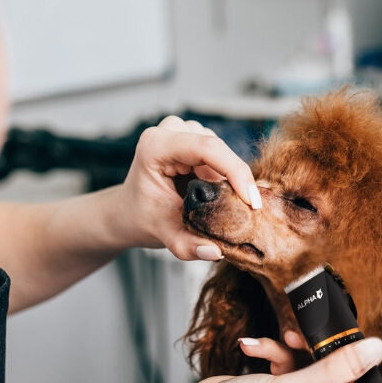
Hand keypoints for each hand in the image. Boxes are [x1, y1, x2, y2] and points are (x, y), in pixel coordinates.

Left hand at [114, 116, 260, 260]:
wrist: (130, 212)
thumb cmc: (143, 217)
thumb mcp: (164, 234)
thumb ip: (187, 245)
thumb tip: (215, 252)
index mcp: (155, 145)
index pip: (207, 149)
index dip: (235, 172)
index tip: (251, 203)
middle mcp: (170, 130)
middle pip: (219, 150)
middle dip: (236, 181)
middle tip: (246, 212)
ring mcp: (184, 131)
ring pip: (223, 153)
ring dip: (230, 180)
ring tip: (224, 206)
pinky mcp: (194, 138)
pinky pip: (221, 156)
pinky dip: (226, 177)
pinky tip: (219, 195)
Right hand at [185, 334, 381, 382]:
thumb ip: (334, 370)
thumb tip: (375, 349)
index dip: (365, 376)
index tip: (354, 347)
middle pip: (342, 380)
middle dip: (323, 355)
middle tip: (308, 339)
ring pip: (315, 366)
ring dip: (294, 349)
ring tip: (279, 340)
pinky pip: (292, 365)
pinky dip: (275, 353)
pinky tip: (254, 347)